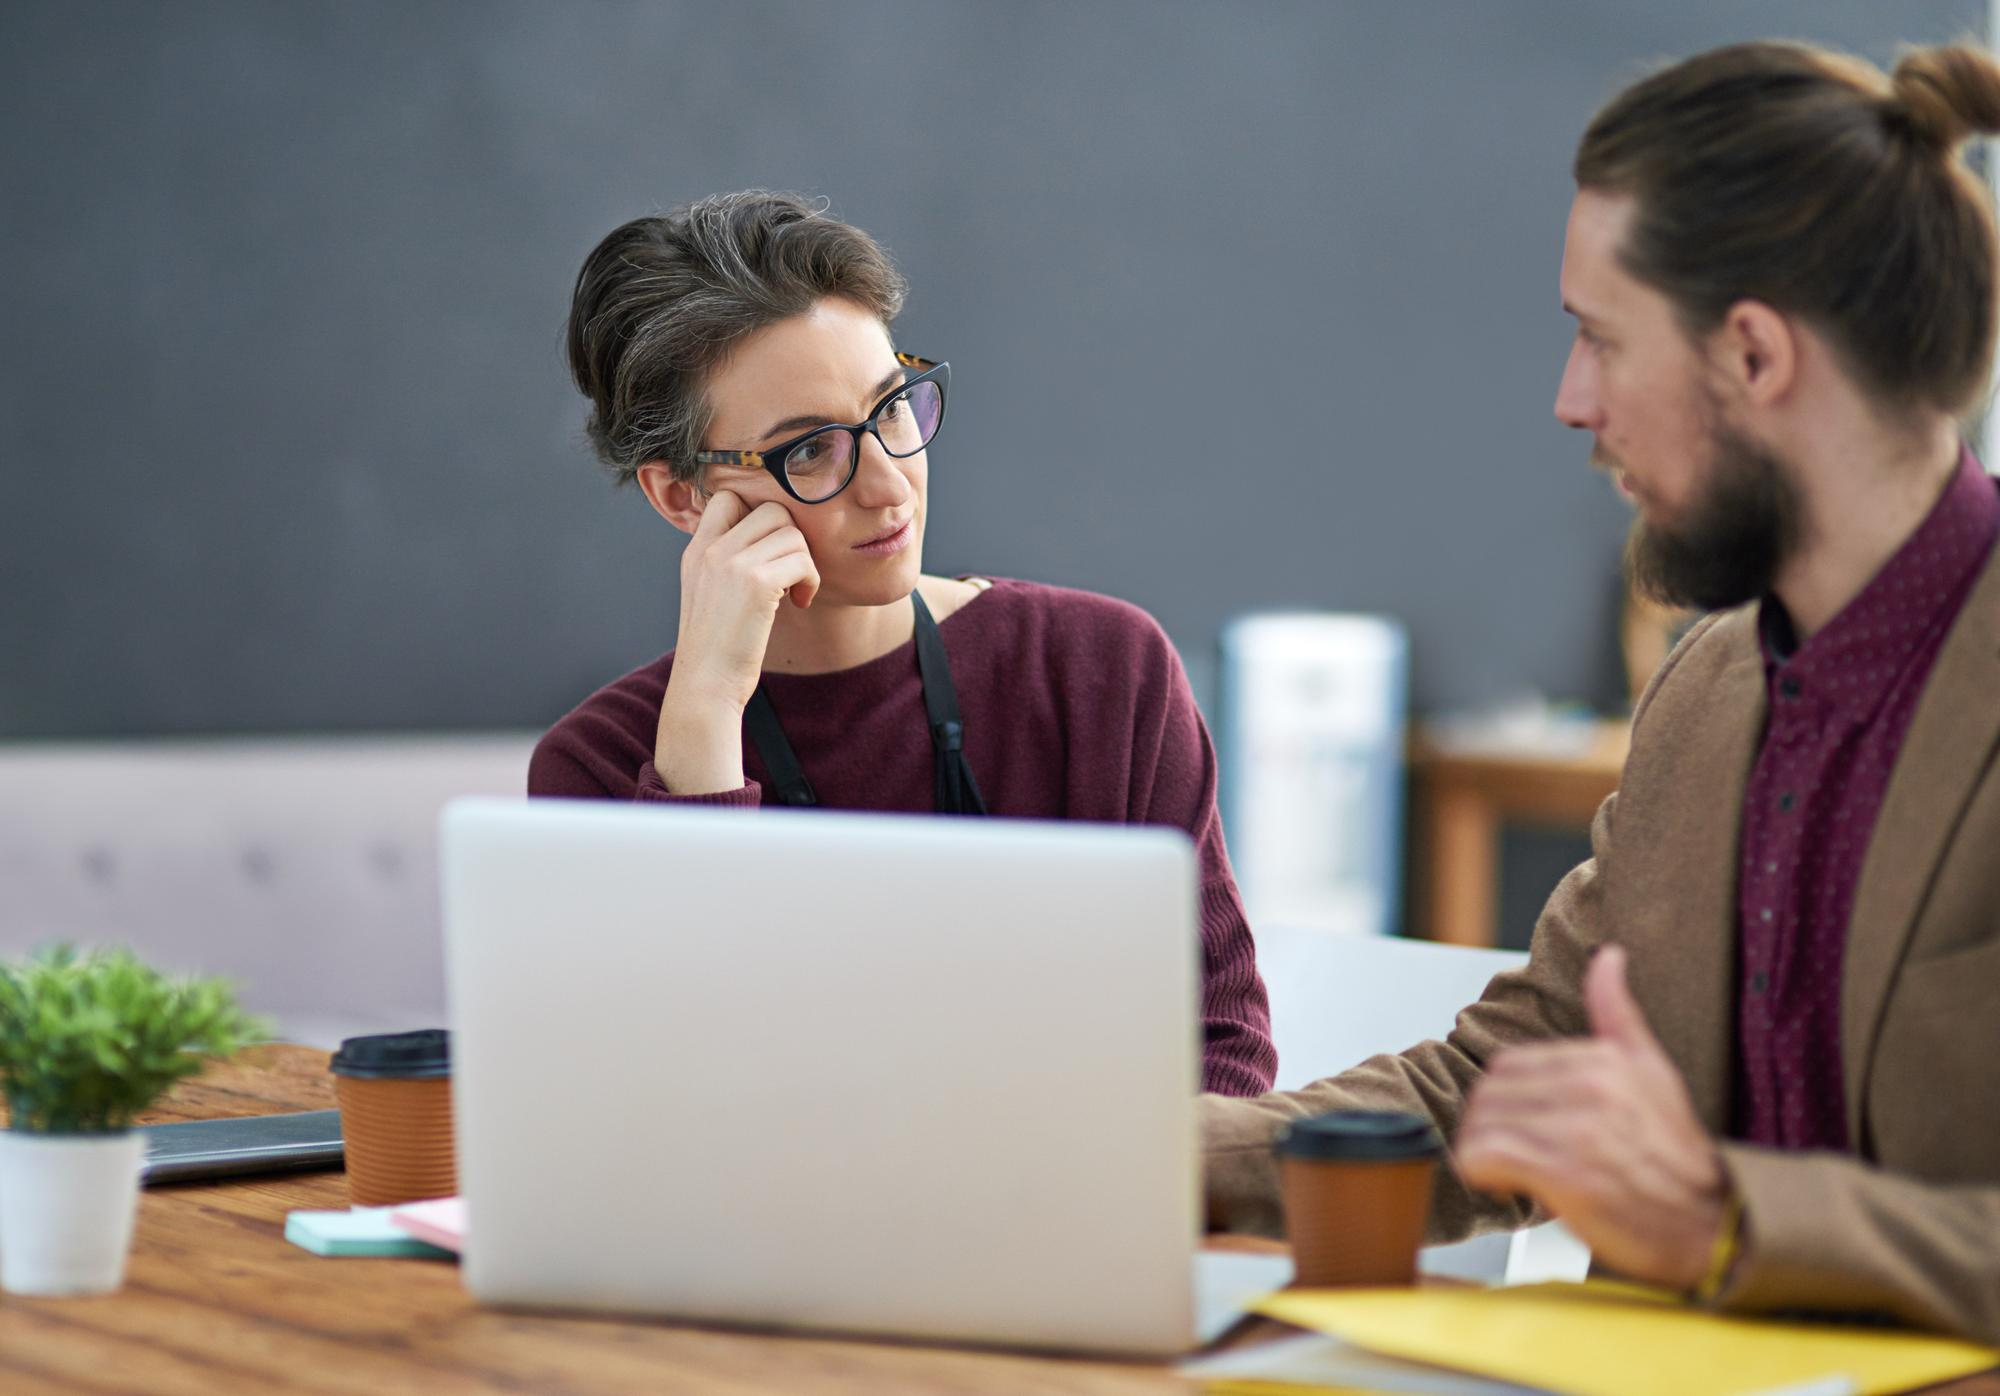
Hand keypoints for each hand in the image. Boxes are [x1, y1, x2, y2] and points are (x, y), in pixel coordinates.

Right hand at [655, 490, 820, 792]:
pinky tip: (801, 601)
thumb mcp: (710, 595)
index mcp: (697, 551)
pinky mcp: (757, 583)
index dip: (758, 514)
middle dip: (792, 540)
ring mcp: (731, 563)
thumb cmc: (716, 650)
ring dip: (806, 562)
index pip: (728, 497)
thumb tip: (770, 542)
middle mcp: (711, 550)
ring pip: (792, 533)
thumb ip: (727, 564)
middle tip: (792, 573)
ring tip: (798, 592)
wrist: (705, 686)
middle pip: (771, 510)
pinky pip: (802, 559)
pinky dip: (811, 579)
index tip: (770, 551)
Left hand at [1454, 945, 1728, 1290]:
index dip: (1507, 1100)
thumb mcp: (1653, 1071)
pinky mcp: (1564, 1172)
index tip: (1528, 1128)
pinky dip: (1480, 1172)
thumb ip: (1617, 1012)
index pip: (1509, 1064)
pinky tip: (1506, 1186)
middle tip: (1513, 1155)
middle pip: (1489, 1092)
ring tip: (1512, 1173)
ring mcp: (1578, 1129)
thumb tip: (1607, 954)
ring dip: (1483, 1153)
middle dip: (1489, 1126)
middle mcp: (1591, 1087)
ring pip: (1481, 1123)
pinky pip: (1483, 1154)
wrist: (1711, 1224)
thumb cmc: (1675, 1154)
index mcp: (1604, 1060)